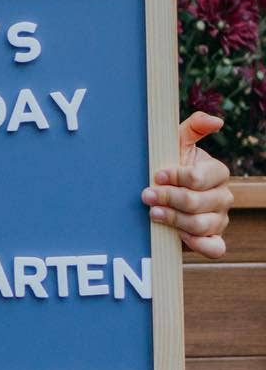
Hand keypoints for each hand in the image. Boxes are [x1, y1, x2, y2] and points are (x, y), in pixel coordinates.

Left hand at [142, 112, 232, 258]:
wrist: (164, 194)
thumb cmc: (170, 164)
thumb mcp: (177, 143)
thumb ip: (193, 128)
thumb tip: (216, 120)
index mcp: (217, 172)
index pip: (199, 178)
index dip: (176, 177)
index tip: (156, 176)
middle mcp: (222, 196)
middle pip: (197, 202)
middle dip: (168, 199)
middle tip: (147, 196)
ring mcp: (219, 219)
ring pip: (201, 224)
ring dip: (173, 219)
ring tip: (153, 213)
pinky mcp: (212, 238)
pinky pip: (214, 248)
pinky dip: (199, 244)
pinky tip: (179, 236)